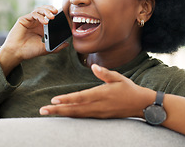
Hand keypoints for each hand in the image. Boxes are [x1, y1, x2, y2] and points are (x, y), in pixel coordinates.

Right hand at [0, 6, 68, 74]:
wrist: (17, 53)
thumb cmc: (29, 51)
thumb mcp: (45, 49)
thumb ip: (56, 47)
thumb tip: (67, 44)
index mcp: (41, 28)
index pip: (50, 17)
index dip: (56, 15)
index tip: (63, 16)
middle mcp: (36, 23)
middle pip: (45, 11)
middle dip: (51, 9)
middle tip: (57, 12)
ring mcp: (29, 20)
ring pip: (39, 10)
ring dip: (46, 11)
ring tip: (52, 16)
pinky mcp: (23, 19)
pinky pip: (33, 14)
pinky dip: (40, 16)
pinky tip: (45, 22)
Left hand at [39, 64, 153, 118]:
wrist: (142, 105)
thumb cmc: (129, 89)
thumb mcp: (118, 77)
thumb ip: (105, 73)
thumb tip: (94, 67)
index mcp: (102, 94)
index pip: (80, 97)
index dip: (67, 99)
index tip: (54, 100)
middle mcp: (98, 105)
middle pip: (75, 109)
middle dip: (58, 110)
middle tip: (42, 110)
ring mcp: (99, 113)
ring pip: (77, 115)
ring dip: (62, 114)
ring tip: (48, 112)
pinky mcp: (100, 117)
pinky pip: (83, 117)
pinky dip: (71, 116)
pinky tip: (63, 114)